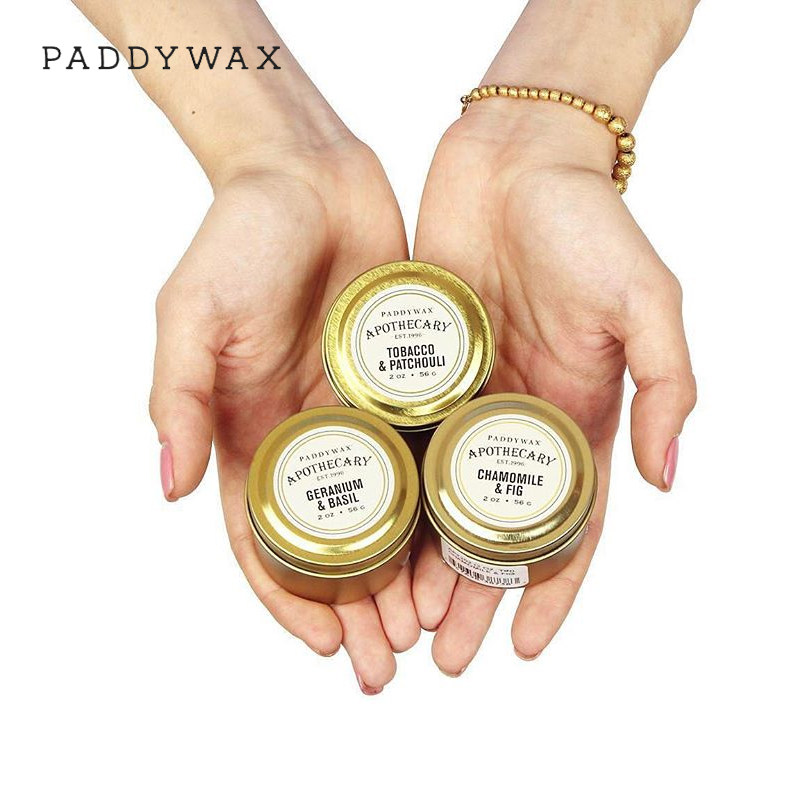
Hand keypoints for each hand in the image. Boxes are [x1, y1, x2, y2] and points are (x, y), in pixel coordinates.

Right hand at [149, 134, 418, 693]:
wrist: (310, 176)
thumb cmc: (241, 237)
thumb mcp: (192, 314)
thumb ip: (177, 395)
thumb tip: (167, 484)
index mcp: (248, 434)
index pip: (262, 541)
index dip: (289, 600)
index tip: (326, 647)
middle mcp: (306, 436)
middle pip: (331, 542)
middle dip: (355, 607)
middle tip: (390, 662)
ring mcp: (359, 414)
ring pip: (386, 512)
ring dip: (403, 573)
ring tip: (433, 626)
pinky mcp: (406, 385)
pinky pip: (426, 453)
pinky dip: (441, 504)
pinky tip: (467, 543)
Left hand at [412, 101, 695, 674]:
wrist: (514, 159)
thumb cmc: (585, 222)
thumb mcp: (646, 300)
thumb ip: (667, 384)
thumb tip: (670, 477)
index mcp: (576, 417)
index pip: (565, 527)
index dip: (548, 591)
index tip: (521, 647)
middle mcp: (516, 420)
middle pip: (492, 530)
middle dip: (473, 595)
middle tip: (442, 655)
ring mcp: (462, 399)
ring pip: (437, 500)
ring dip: (422, 563)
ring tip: (398, 620)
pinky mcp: (415, 370)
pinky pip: (398, 442)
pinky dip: (384, 493)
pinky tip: (363, 536)